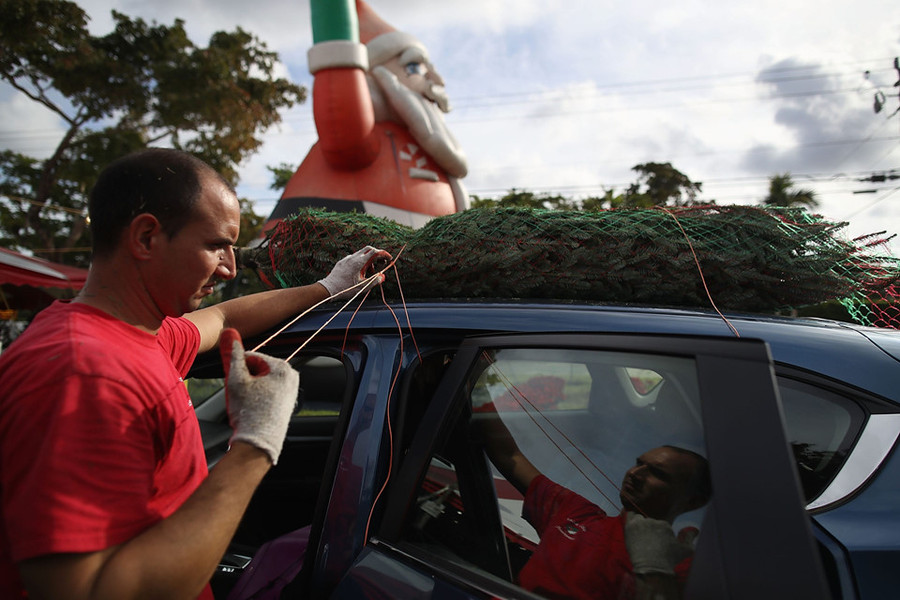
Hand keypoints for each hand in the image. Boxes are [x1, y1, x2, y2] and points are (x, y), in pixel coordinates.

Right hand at [220, 329, 299, 464]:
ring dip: (250, 388)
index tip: (231, 379)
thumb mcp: (235, 380)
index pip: (252, 357)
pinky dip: (258, 397)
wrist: (258, 444)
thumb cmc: (248, 413)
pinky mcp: (288, 403)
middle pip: (259, 369)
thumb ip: (232, 356)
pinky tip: (252, 409)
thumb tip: (230, 335)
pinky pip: (268, 393)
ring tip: (245, 403)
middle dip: (245, 379)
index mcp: (282, 367)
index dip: (238, 368)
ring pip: (262, 381)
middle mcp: (292, 377)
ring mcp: (292, 391)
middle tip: (238, 394)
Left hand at [317, 246, 391, 299]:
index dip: (384, 254)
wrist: (328, 288)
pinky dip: (361, 262)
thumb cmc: (345, 289)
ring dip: (369, 260)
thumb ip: (374, 281)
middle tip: (382, 263)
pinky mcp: (342, 262)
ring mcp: (347, 258)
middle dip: (377, 254)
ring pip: (361, 254)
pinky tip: (360, 272)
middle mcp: (353, 257)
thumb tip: (382, 276)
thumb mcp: (362, 287)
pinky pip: (354, 258)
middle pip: (369, 249)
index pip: (375, 252)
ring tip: (371, 272)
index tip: (389, 258)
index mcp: (359, 262)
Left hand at [624, 512, 692, 575]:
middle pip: (650, 522)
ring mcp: (641, 523)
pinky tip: (632, 527)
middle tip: (649, 543)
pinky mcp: (630, 526)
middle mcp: (653, 521)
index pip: (661, 525)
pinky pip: (629, 516)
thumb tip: (696, 530)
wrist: (652, 568)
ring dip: (641, 525)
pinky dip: (630, 519)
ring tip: (641, 538)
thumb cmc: (669, 561)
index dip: (659, 535)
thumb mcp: (686, 551)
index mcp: (665, 525)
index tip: (658, 544)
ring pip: (640, 519)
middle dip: (650, 531)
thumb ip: (690, 539)